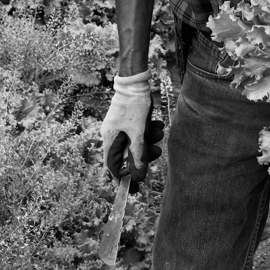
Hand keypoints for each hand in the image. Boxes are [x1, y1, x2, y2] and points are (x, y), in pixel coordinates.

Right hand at [99, 70, 162, 190]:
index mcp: (110, 140)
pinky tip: (157, 125)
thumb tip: (138, 176)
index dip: (123, 180)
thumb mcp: (138, 133)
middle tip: (157, 152)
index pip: (114, 168)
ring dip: (149, 140)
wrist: (135, 80)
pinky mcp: (128, 121)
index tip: (135, 189)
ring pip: (135, 143)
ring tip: (159, 132)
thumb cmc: (134, 106)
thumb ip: (138, 155)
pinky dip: (148, 131)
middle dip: (144, 154)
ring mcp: (119, 128)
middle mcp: (112, 135)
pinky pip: (138, 132)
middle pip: (127, 155)